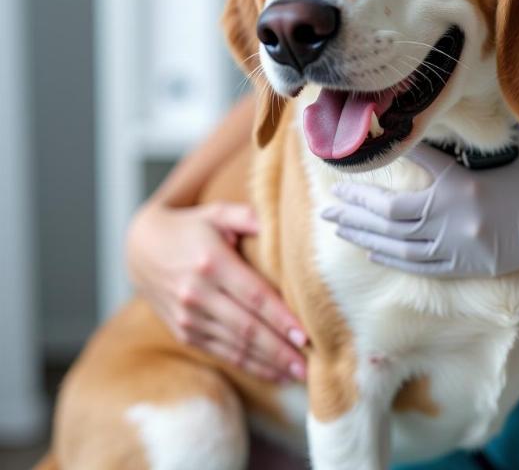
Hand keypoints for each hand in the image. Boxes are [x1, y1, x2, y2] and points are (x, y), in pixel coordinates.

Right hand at [127, 200, 306, 381]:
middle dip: (280, 350)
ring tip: (299, 374)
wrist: (142, 249)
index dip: (279, 318)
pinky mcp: (184, 333)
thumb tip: (279, 225)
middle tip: (309, 365)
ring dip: (268, 363)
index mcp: (211, 263)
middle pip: (246, 328)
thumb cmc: (192, 227)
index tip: (304, 334)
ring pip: (235, 346)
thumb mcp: (217, 212)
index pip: (253, 296)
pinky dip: (249, 365)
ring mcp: (188, 317)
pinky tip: (273, 372)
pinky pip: (221, 353)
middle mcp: (197, 294)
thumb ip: (248, 216)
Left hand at [323, 131, 518, 281]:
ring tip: (337, 224)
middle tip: (330, 201)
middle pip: (391, 215)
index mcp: (463, 184)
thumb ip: (465, 142)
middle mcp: (456, 220)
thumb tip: (430, 125)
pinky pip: (422, 265)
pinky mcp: (472, 266)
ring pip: (399, 243)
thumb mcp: (507, 146)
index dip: (388, 151)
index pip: (415, 162)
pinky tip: (371, 249)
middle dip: (357, 207)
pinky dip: (393, 256)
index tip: (362, 146)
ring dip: (364, 233)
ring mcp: (462, 248)